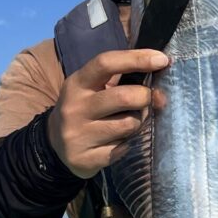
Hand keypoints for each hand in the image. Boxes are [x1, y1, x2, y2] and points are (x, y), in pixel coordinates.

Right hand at [47, 49, 168, 177]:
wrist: (55, 144)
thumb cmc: (86, 109)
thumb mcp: (93, 88)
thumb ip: (123, 82)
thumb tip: (160, 92)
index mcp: (77, 83)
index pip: (106, 63)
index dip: (136, 59)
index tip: (162, 59)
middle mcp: (75, 107)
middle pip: (124, 97)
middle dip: (145, 97)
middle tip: (147, 100)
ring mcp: (78, 134)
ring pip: (128, 126)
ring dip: (137, 123)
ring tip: (127, 123)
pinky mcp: (85, 159)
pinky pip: (122, 149)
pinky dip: (126, 145)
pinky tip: (116, 142)